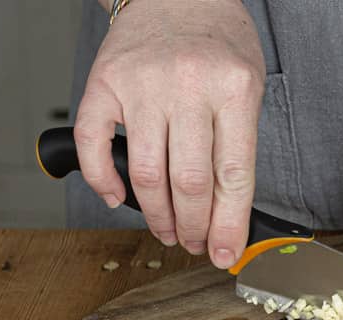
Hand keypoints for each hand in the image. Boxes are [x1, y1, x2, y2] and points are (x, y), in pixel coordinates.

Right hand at [74, 0, 264, 267]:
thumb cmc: (218, 42)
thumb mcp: (248, 88)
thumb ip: (238, 147)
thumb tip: (229, 216)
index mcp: (233, 90)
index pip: (233, 177)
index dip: (229, 226)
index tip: (225, 254)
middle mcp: (187, 86)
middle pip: (190, 183)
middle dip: (194, 228)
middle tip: (195, 244)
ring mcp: (142, 84)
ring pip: (147, 174)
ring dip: (156, 216)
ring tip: (167, 231)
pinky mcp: (104, 82)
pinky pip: (94, 143)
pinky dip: (102, 180)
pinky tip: (117, 199)